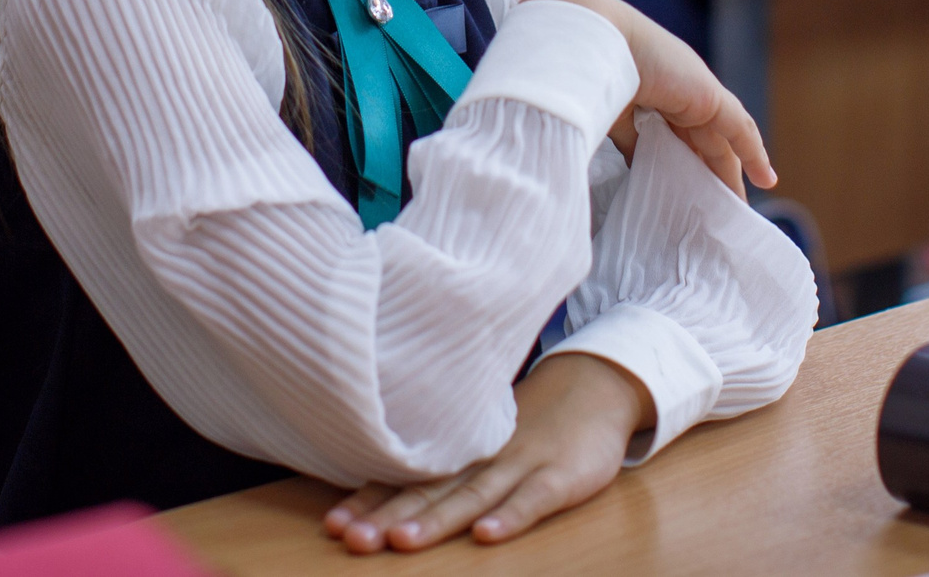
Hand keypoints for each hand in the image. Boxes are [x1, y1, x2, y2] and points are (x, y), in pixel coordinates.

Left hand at [321, 352, 647, 551]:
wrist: (594, 387)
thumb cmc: (531, 425)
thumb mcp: (482, 438)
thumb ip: (443, 462)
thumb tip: (381, 486)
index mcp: (459, 452)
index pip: (406, 477)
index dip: (369, 500)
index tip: (334, 523)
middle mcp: (481, 458)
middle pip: (429, 491)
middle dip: (388, 517)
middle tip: (353, 539)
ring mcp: (521, 465)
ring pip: (473, 496)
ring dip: (437, 521)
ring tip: (402, 542)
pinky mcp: (560, 476)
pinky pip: (533, 499)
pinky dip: (510, 517)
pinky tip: (486, 536)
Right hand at [524, 0, 774, 194]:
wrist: (593, 40)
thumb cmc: (588, 75)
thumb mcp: (612, 115)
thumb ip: (626, 140)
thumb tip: (632, 166)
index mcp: (651, 95)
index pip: (673, 136)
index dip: (682, 162)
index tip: (683, 191)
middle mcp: (678, 92)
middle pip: (701, 143)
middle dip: (708, 176)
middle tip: (714, 213)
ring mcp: (695, 93)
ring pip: (722, 141)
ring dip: (731, 173)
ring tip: (737, 209)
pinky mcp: (710, 97)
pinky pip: (739, 130)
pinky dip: (753, 154)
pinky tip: (765, 180)